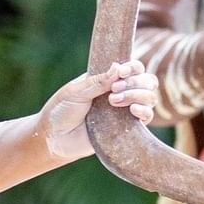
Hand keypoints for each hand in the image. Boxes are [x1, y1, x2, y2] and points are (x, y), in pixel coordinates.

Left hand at [42, 60, 158, 160]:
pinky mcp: (127, 128)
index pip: (133, 68)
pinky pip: (147, 117)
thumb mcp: (76, 92)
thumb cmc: (62, 111)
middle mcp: (121, 93)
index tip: (122, 72)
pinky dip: (145, 111)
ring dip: (137, 95)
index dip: (133, 68)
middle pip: (147, 81)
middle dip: (135, 82)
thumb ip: (97, 81)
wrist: (54, 137)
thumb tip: (117, 66)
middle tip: (113, 90)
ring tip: (114, 101)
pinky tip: (133, 110)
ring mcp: (125, 111)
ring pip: (149, 97)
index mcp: (109, 79)